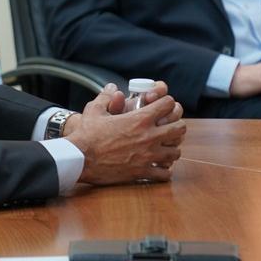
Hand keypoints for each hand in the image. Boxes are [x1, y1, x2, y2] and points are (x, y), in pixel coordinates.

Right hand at [63, 84, 184, 184]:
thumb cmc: (86, 134)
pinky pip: (165, 173)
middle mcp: (149, 136)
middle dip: (176, 125)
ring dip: (172, 149)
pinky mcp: (143, 172)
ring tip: (164, 149)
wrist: (80, 158)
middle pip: (180, 128)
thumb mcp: (94, 110)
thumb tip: (112, 87)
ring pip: (176, 152)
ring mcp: (148, 156)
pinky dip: (164, 171)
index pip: (168, 105)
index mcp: (140, 119)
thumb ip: (106, 97)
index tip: (162, 106)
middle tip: (168, 127)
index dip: (167, 103)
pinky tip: (158, 168)